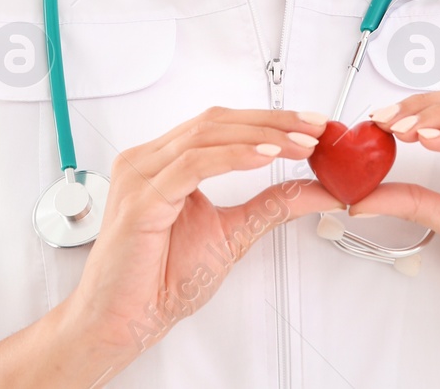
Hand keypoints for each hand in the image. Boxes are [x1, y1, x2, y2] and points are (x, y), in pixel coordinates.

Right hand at [65, 106, 342, 368]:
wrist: (123, 321)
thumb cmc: (159, 280)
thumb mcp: (233, 233)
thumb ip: (271, 205)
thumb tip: (315, 188)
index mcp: (164, 162)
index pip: (221, 124)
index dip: (269, 119)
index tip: (310, 124)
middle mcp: (148, 160)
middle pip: (216, 121)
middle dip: (272, 121)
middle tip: (314, 129)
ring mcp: (140, 175)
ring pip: (207, 135)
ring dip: (261, 136)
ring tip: (299, 145)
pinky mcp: (141, 199)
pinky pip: (192, 166)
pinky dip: (233, 157)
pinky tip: (264, 157)